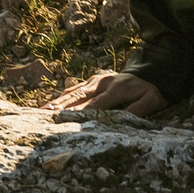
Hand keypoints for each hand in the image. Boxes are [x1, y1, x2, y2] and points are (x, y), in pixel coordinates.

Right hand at [46, 70, 164, 115]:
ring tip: (42, 111)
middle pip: (80, 97)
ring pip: (74, 92)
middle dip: (62, 106)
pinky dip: (62, 97)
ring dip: (58, 101)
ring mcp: (96, 80)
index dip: (80, 112)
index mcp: (116, 89)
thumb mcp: (151, 101)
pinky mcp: (92, 80)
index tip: (66, 119)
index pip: (96, 104)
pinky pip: (75, 89)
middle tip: (46, 116)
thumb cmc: (151, 91)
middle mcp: (103, 83)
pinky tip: (50, 105)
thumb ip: (138, 110)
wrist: (151, 71)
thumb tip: (122, 121)